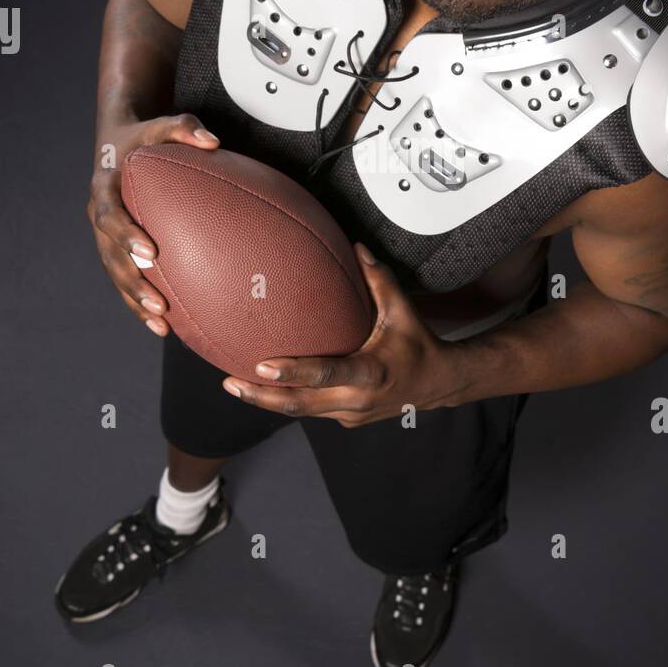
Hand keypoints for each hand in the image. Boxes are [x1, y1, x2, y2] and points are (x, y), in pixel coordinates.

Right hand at [87, 112, 219, 336]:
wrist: (121, 141)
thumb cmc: (148, 135)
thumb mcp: (165, 125)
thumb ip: (186, 129)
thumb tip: (214, 141)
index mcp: (105, 187)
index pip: (110, 215)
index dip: (126, 235)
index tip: (150, 252)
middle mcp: (99, 214)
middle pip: (110, 255)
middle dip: (132, 282)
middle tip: (158, 302)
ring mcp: (105, 235)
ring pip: (116, 274)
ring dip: (135, 300)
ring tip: (161, 322)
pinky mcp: (115, 248)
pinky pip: (125, 278)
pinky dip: (139, 302)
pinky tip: (163, 325)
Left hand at [221, 244, 470, 426]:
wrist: (437, 384)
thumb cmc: (418, 343)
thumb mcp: (402, 310)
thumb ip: (379, 279)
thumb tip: (356, 246)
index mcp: (371, 372)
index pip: (325, 374)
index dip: (293, 372)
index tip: (261, 365)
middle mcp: (357, 400)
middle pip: (301, 403)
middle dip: (262, 396)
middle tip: (229, 382)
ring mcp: (350, 415)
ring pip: (302, 411)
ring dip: (267, 401)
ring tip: (234, 386)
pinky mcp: (346, 420)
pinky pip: (312, 411)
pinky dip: (288, 400)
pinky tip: (263, 388)